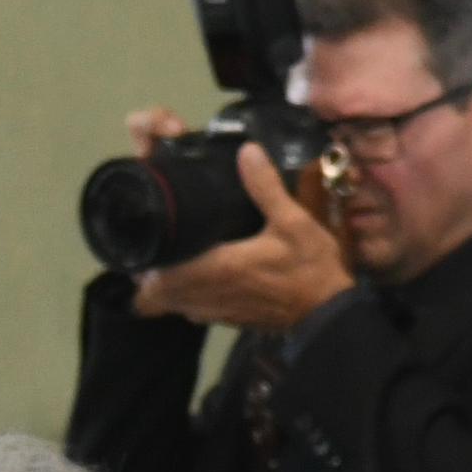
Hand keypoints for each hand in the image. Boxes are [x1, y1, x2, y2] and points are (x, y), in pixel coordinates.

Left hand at [130, 139, 353, 332]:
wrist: (328, 314)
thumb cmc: (310, 268)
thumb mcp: (293, 222)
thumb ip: (265, 188)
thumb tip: (246, 151)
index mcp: (216, 270)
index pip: (159, 278)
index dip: (143, 266)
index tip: (143, 242)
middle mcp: (208, 296)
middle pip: (156, 295)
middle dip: (150, 274)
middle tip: (154, 245)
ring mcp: (216, 312)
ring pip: (173, 305)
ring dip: (166, 287)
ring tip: (170, 259)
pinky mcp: (228, 320)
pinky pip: (192, 310)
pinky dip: (187, 296)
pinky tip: (199, 275)